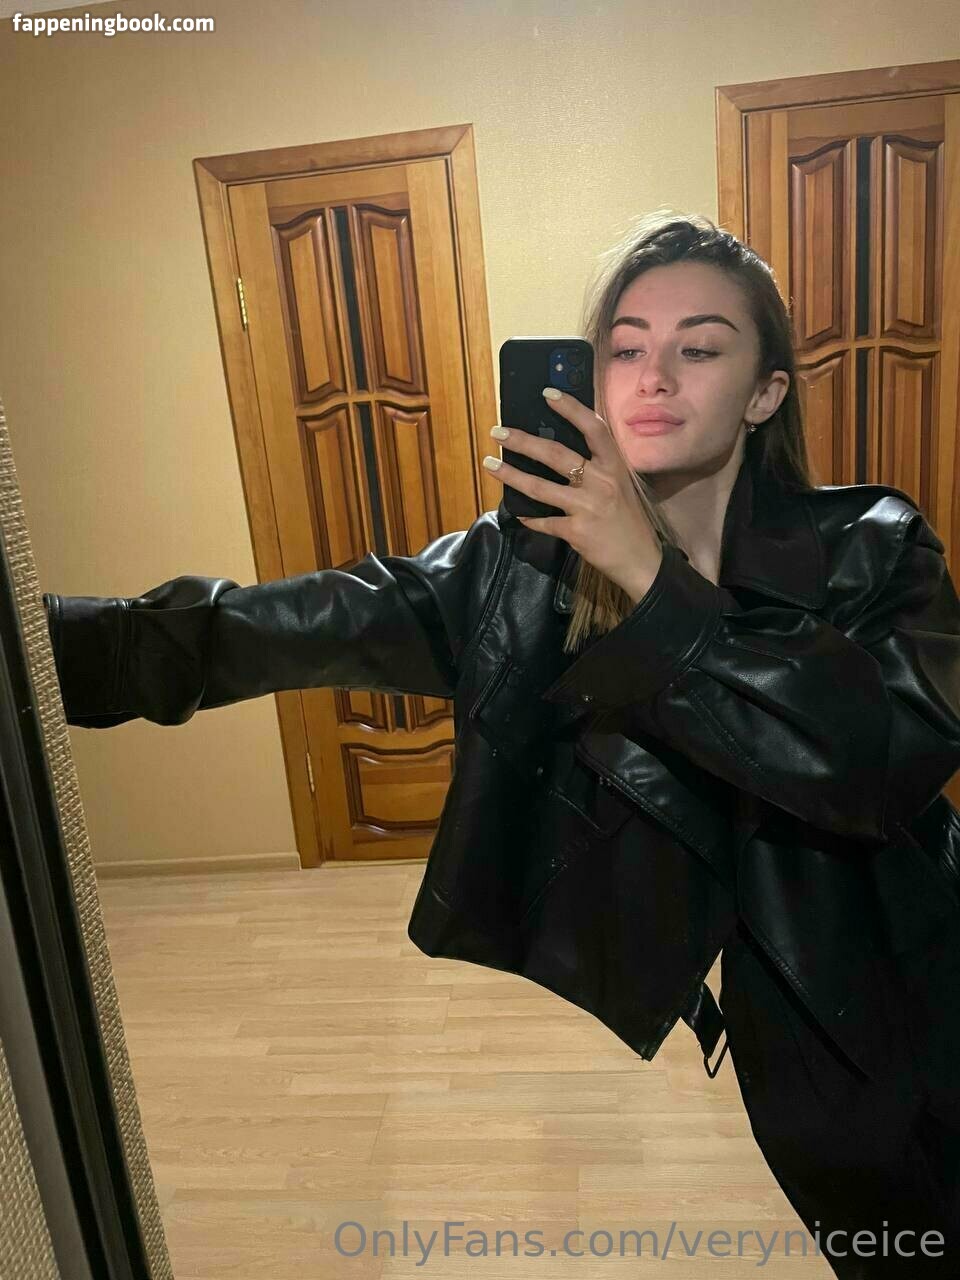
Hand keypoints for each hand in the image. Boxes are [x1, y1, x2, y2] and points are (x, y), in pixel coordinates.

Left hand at [482, 389, 663, 604]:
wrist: (641, 560)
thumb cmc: (629, 520)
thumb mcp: (620, 486)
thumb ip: (597, 468)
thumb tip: (561, 451)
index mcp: (614, 466)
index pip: (594, 428)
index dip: (571, 408)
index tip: (547, 393)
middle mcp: (601, 482)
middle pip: (556, 454)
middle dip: (523, 441)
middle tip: (498, 431)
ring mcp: (587, 507)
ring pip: (540, 487)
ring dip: (511, 475)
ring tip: (490, 465)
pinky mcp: (576, 532)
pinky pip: (544, 522)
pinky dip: (529, 518)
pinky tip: (518, 513)